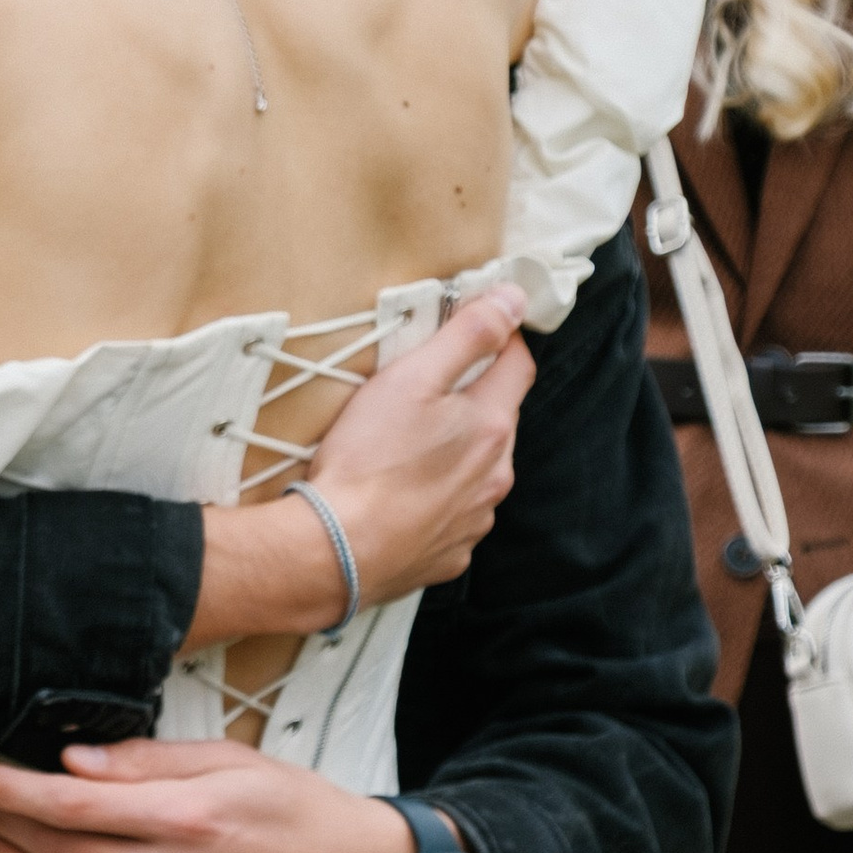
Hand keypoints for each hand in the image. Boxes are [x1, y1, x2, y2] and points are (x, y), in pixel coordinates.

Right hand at [187, 284, 533, 646]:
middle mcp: (495, 475)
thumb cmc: (367, 460)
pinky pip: (453, 516)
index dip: (502, 339)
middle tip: (423, 391)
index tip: (478, 327)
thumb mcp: (412, 378)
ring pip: (477, 471)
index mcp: (490, 426)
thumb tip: (514, 300)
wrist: (334, 550)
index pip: (518, 365)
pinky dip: (435, 500)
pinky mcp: (448, 553)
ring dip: (454, 454)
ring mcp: (474, 520)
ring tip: (403, 449)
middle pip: (497, 420)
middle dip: (472, 400)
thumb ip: (467, 335)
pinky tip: (400, 496)